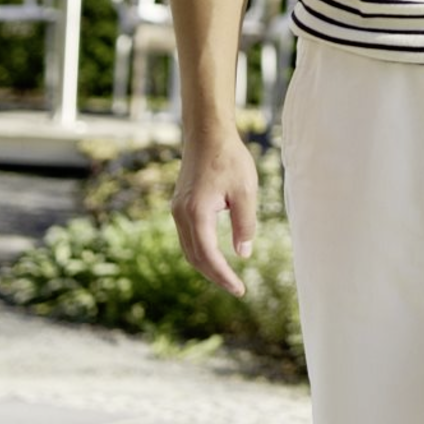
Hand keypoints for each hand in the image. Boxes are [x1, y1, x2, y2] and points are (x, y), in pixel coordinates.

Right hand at [172, 124, 259, 297]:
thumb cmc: (229, 158)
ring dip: (206, 266)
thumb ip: (244, 224)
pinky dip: (201, 251)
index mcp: (197, 213)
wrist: (207, 134)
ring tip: (227, 277)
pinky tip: (215, 255)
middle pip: (195, 257)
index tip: (240, 290)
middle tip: (237, 289)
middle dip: (215, 276)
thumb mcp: (246, 191)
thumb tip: (243, 255)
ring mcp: (177, 210)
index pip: (209, 256)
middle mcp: (181, 214)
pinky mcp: (179, 205)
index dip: (224, 276)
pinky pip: (188, 237)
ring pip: (189, 249)